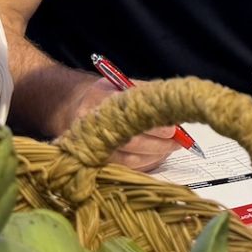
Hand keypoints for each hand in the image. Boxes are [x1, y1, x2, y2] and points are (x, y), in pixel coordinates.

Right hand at [63, 75, 179, 172]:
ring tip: (171, 148)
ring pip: (129, 159)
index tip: (172, 129)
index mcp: (100, 99)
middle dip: (158, 144)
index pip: (130, 116)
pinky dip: (145, 163)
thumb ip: (144, 91)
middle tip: (177, 142)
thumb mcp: (121, 82)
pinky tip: (158, 155)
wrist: (75, 107)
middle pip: (130, 142)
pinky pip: (125, 168)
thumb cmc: (106, 94)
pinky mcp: (97, 160)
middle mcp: (93, 124)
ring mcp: (93, 145)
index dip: (154, 126)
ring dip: (154, 156)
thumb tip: (172, 106)